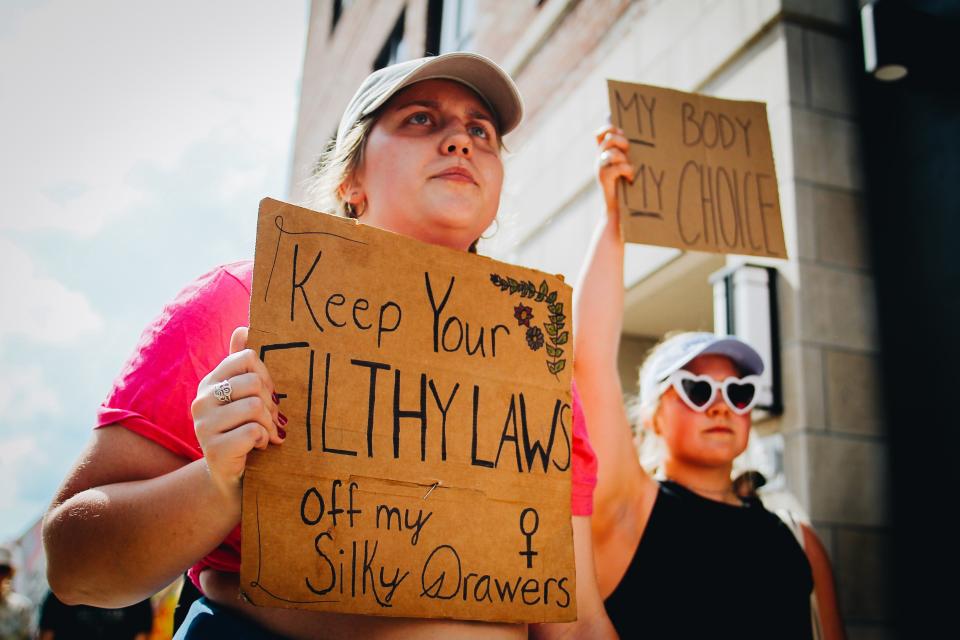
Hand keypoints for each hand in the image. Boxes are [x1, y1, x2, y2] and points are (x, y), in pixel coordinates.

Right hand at [191, 327, 284, 500]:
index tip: (267, 396)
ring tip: (264, 435)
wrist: (232, 480)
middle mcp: (201, 400)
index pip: (247, 358)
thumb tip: (244, 327)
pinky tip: (256, 448)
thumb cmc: (244, 432)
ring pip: (255, 407)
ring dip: (269, 425)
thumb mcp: (245, 397)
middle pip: (254, 383)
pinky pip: (252, 432)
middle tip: (269, 421)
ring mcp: (204, 426)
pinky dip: (263, 440)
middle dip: (270, 405)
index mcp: (210, 382)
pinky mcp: (213, 450)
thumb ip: (242, 364)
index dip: (266, 377)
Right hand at [594, 124, 633, 221]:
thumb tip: (634, 137)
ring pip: (612, 151)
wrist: (619, 212)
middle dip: (622, 142)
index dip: (610, 128)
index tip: (623, 134)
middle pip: (609, 137)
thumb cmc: (629, 189)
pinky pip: (617, 166)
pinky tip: (630, 178)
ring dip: (625, 158)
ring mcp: (600, 168)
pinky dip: (627, 170)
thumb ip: (628, 153)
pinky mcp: (603, 178)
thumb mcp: (629, 167)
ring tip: (630, 170)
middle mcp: (599, 159)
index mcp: (604, 154)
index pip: (601, 133)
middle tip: (629, 154)